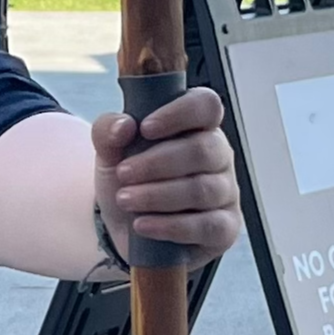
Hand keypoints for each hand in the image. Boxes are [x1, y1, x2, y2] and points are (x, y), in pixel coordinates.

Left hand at [92, 88, 240, 265]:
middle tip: (123, 173)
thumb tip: (123, 126)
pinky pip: (207, 226)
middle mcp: (218, 157)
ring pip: (202, 190)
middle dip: (157, 163)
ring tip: (125, 199)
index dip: (180, 113)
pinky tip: (143, 225)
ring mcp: (225, 193)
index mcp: (198, 127)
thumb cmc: (129, 182)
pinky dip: (170, 226)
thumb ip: (108, 131)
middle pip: (203, 150)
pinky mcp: (224, 228)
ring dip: (157, 195)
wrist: (123, 228)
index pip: (206, 105)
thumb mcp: (110, 153)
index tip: (146, 128)